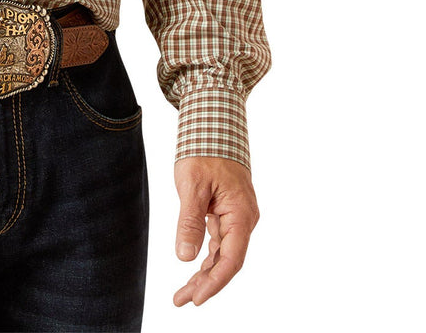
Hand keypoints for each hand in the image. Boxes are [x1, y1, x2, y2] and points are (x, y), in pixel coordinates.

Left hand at [172, 155, 259, 306]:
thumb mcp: (192, 186)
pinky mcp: (228, 212)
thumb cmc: (204, 151)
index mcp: (241, 214)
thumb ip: (190, 222)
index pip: (231, 258)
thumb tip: (185, 257)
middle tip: (181, 300)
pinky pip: (219, 240)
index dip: (215, 281)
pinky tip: (193, 268)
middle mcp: (244, 219)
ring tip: (183, 293)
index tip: (197, 298)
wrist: (214, 125)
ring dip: (204, 273)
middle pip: (227, 260)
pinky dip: (206, 256)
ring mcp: (237, 216)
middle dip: (205, 283)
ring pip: (223, 253)